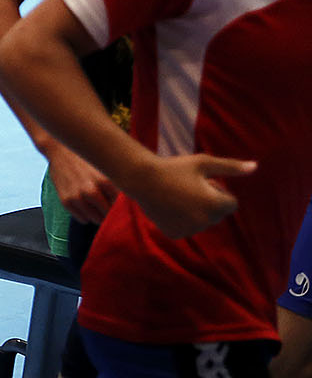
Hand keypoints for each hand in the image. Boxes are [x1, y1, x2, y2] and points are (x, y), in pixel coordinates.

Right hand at [45, 145, 119, 223]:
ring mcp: (77, 197)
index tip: (120, 201)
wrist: (60, 148)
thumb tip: (134, 198)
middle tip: (108, 202)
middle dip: (110, 210)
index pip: (121, 206)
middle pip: (109, 215)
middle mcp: (91, 191)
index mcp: (105, 181)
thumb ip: (119, 182)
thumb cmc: (87, 157)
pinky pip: (82, 219)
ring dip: (98, 214)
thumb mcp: (106, 166)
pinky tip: (85, 202)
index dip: (121, 204)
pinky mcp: (66, 201)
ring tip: (96, 201)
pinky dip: (86, 215)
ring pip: (96, 220)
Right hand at [128, 153, 255, 237]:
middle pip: (217, 214)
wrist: (141, 178)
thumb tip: (255, 166)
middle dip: (208, 202)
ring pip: (202, 222)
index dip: (218, 191)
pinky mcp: (176, 234)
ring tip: (176, 196)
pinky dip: (182, 220)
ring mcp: (189, 229)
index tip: (201, 182)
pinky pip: (187, 228)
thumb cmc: (175, 167)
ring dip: (196, 212)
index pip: (231, 204)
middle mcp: (204, 221)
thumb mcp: (203, 163)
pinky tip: (169, 207)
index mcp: (215, 204)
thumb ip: (230, 167)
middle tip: (187, 187)